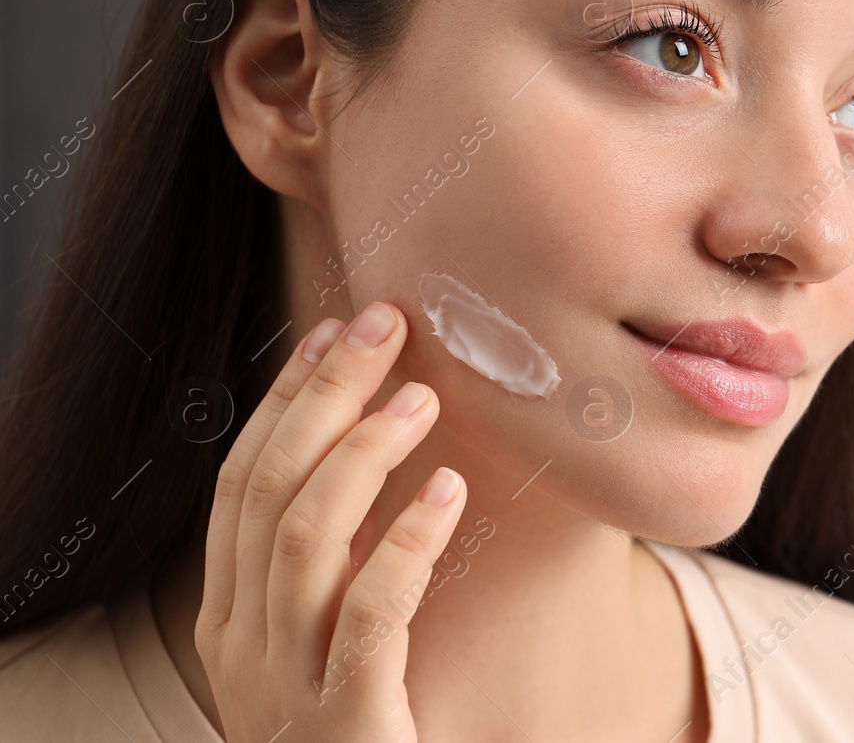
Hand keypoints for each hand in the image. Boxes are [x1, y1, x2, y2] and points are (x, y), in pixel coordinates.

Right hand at [195, 301, 466, 741]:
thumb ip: (333, 566)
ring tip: (421, 398)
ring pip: (306, 535)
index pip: (242, 482)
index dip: (286, 399)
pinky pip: (372, 612)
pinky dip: (408, 541)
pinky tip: (451, 489)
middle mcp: (243, 642)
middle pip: (270, 488)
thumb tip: (377, 457)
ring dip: (365, 451)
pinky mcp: (348, 718)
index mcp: (230, 616)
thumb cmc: (358, 729)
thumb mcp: (323, 641)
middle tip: (383, 324)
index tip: (335, 332)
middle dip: (324, 394)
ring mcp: (286, 683)